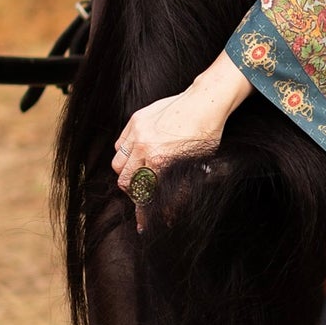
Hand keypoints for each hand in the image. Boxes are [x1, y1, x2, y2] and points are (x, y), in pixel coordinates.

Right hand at [113, 51, 250, 205]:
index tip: (144, 224)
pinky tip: (137, 156)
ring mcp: (137, 132)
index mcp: (160, 160)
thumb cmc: (207, 133)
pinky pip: (120, 144)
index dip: (144, 213)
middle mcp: (144, 147)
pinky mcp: (136, 120)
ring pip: (118, 163)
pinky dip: (125, 154)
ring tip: (139, 176)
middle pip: (125, 181)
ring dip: (126, 174)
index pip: (145, 194)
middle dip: (133, 193)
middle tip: (143, 197)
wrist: (206, 101)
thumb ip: (180, 186)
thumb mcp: (197, 165)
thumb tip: (172, 210)